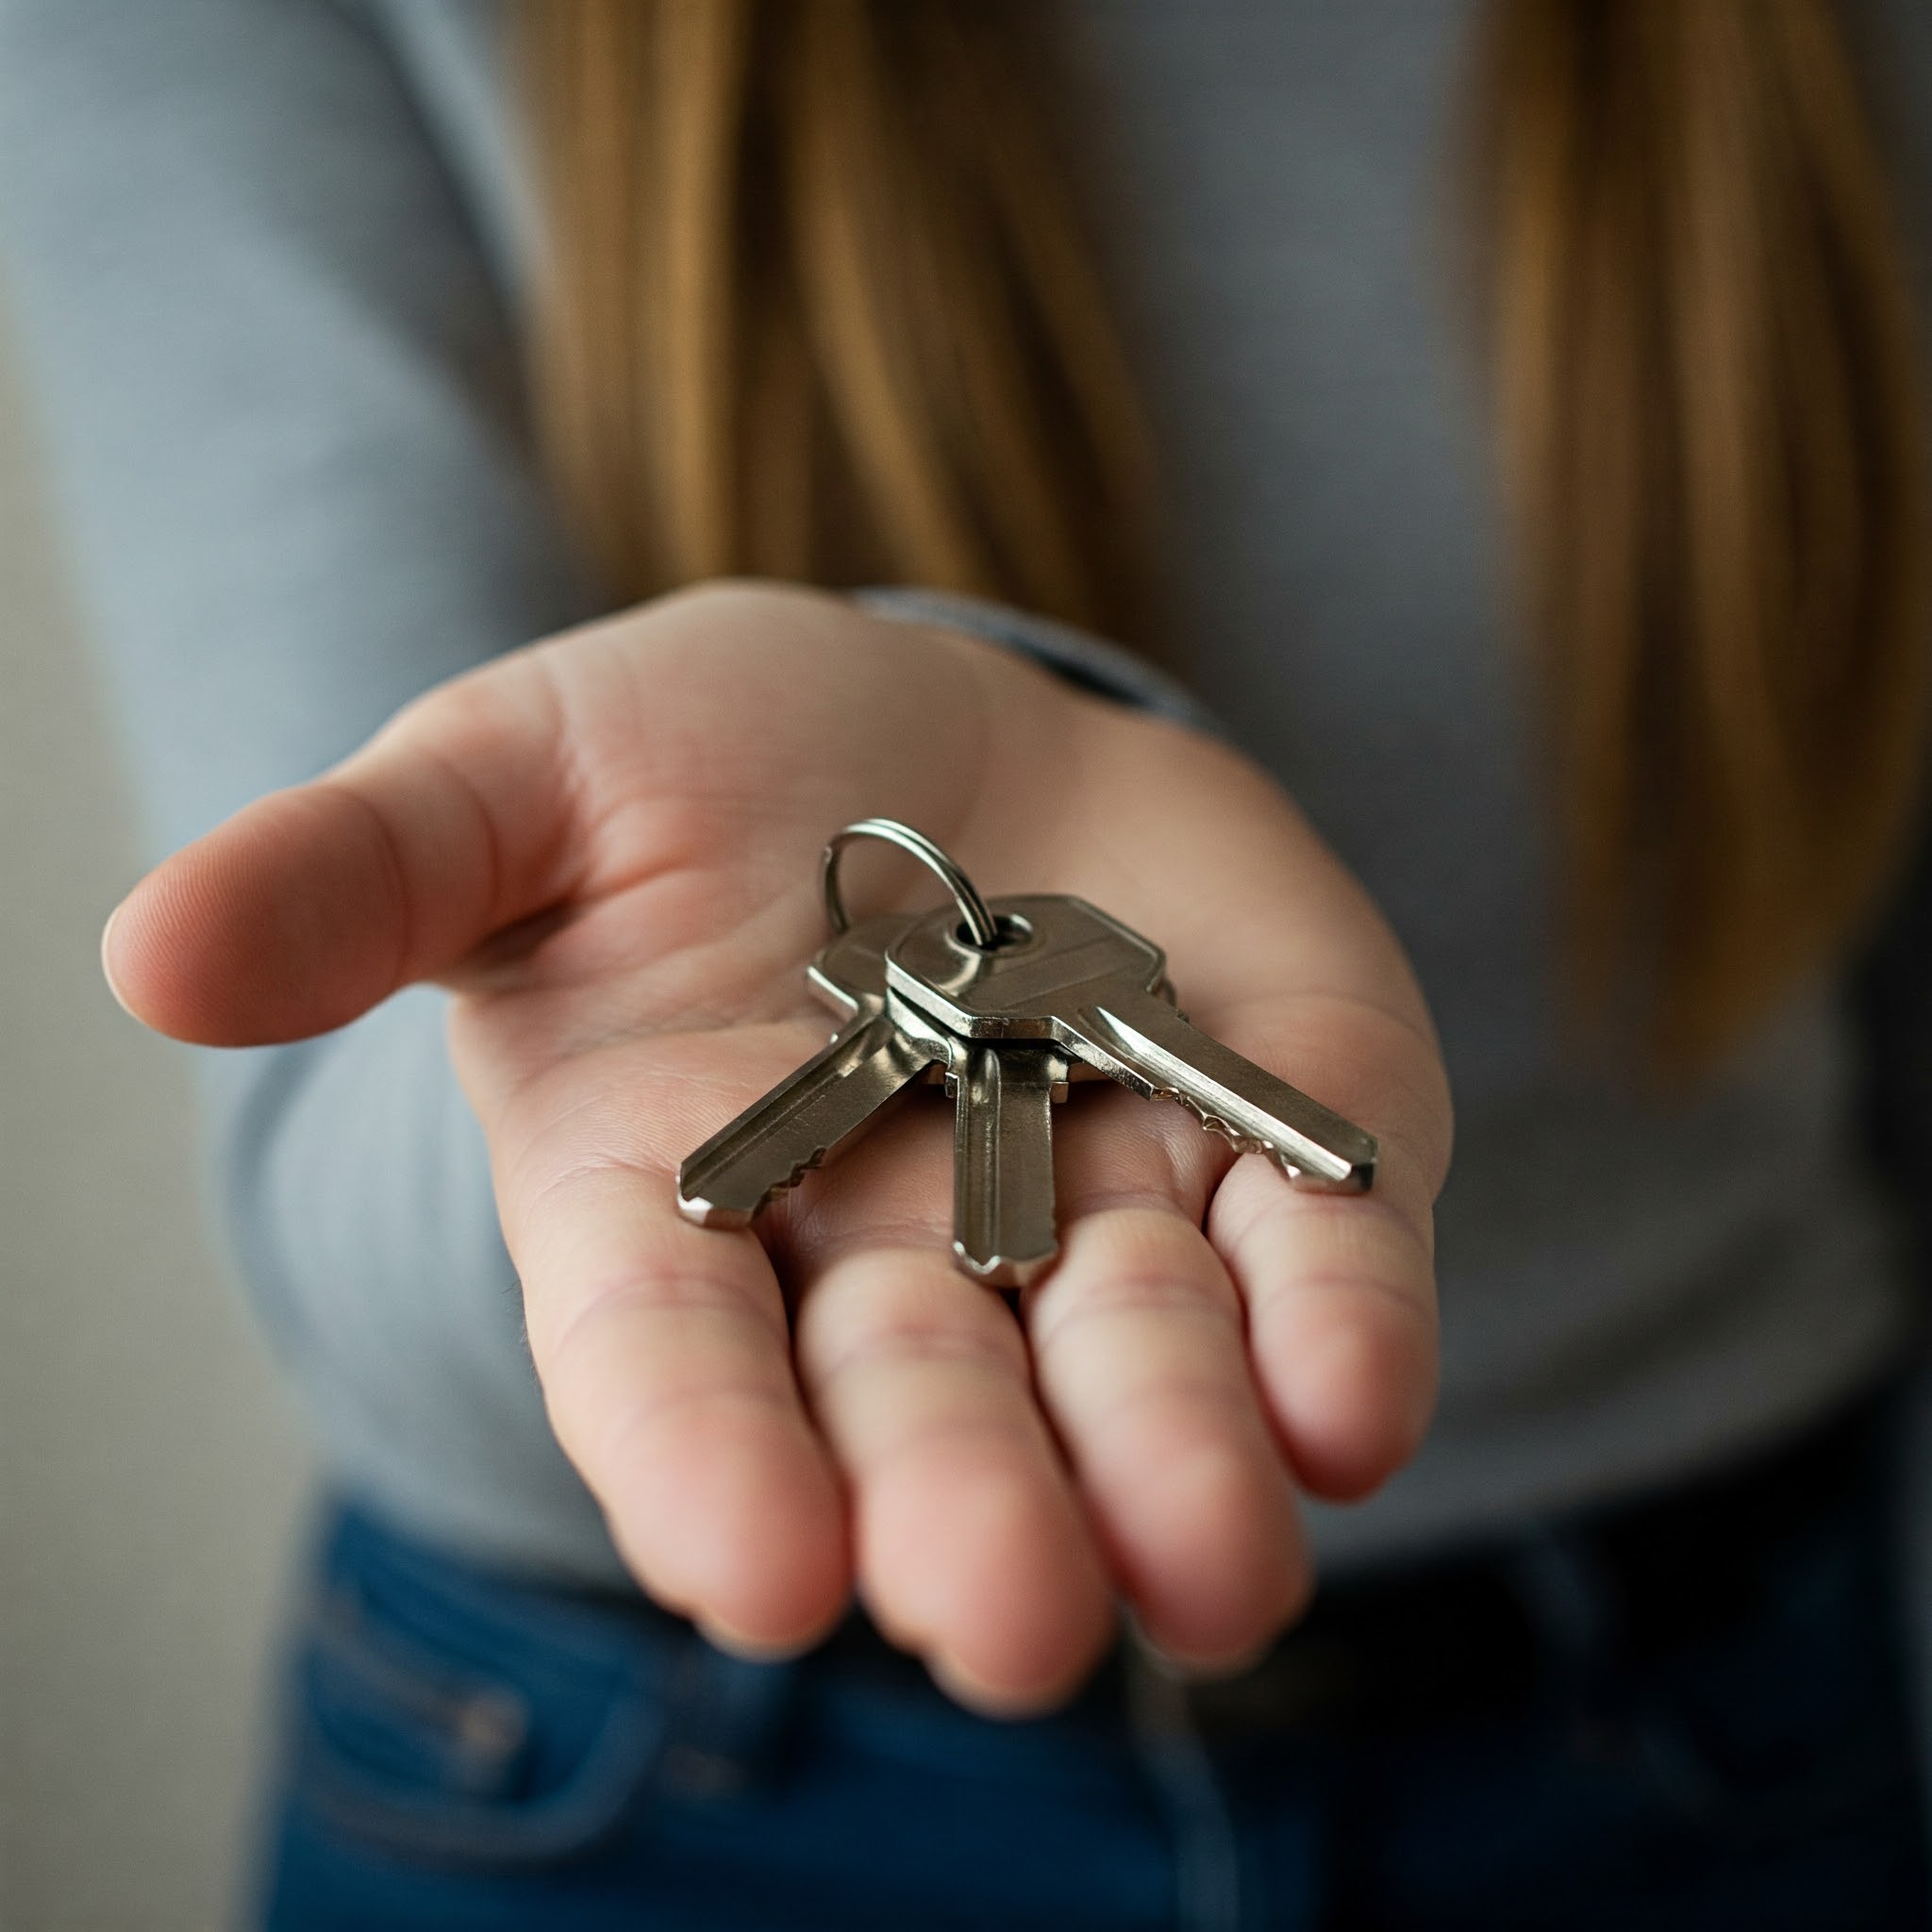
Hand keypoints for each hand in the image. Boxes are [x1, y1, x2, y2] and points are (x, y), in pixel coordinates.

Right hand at [104, 581, 1449, 1712]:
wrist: (927, 729)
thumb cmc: (689, 767)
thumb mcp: (511, 784)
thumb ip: (364, 875)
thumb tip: (152, 952)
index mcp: (682, 1198)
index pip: (676, 1363)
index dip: (707, 1462)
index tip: (756, 1569)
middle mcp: (892, 1247)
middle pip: (924, 1402)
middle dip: (968, 1507)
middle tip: (1013, 1621)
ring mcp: (1099, 1199)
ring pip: (1140, 1366)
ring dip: (1179, 1467)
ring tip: (1218, 1572)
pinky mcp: (1267, 1135)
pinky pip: (1313, 1253)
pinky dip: (1338, 1330)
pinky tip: (1354, 1409)